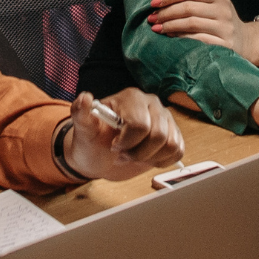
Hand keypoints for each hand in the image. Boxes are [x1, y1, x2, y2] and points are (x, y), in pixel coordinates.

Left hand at [61, 89, 184, 180]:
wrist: (101, 155)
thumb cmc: (93, 140)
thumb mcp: (83, 129)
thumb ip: (80, 112)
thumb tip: (84, 97)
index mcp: (131, 98)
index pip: (140, 124)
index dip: (128, 142)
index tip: (114, 147)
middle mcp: (152, 104)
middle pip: (158, 135)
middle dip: (138, 153)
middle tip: (122, 155)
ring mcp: (165, 119)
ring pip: (170, 144)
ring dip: (150, 158)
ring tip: (134, 156)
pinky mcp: (173, 134)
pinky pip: (178, 150)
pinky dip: (163, 161)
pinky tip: (147, 158)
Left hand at [148, 0, 258, 66]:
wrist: (246, 42)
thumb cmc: (223, 19)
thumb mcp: (217, 1)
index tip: (153, 2)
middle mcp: (223, 11)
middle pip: (189, 7)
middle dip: (166, 12)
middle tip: (151, 18)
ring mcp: (224, 28)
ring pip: (191, 24)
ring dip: (170, 25)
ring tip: (156, 28)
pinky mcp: (224, 45)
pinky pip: (198, 40)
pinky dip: (181, 38)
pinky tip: (170, 37)